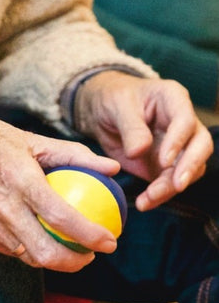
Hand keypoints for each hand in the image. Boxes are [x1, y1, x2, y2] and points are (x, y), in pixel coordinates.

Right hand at [0, 94, 121, 271]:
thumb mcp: (30, 138)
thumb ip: (73, 154)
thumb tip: (111, 167)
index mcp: (18, 179)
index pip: (62, 217)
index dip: (91, 235)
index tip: (109, 241)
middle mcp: (0, 206)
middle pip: (45, 252)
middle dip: (75, 262)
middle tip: (90, 254)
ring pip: (26, 256)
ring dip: (52, 258)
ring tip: (67, 247)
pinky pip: (7, 249)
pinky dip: (27, 249)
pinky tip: (37, 237)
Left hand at [75, 71, 212, 210]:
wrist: (102, 112)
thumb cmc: (114, 99)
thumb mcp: (118, 106)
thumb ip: (131, 128)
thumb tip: (139, 151)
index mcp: (173, 99)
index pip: (186, 121)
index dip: (178, 142)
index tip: (163, 160)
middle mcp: (183, 123)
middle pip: (200, 146)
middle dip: (189, 167)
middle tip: (176, 185)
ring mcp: (178, 146)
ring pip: (188, 169)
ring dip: (171, 187)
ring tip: (149, 198)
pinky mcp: (166, 165)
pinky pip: (169, 182)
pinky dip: (159, 195)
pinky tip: (145, 203)